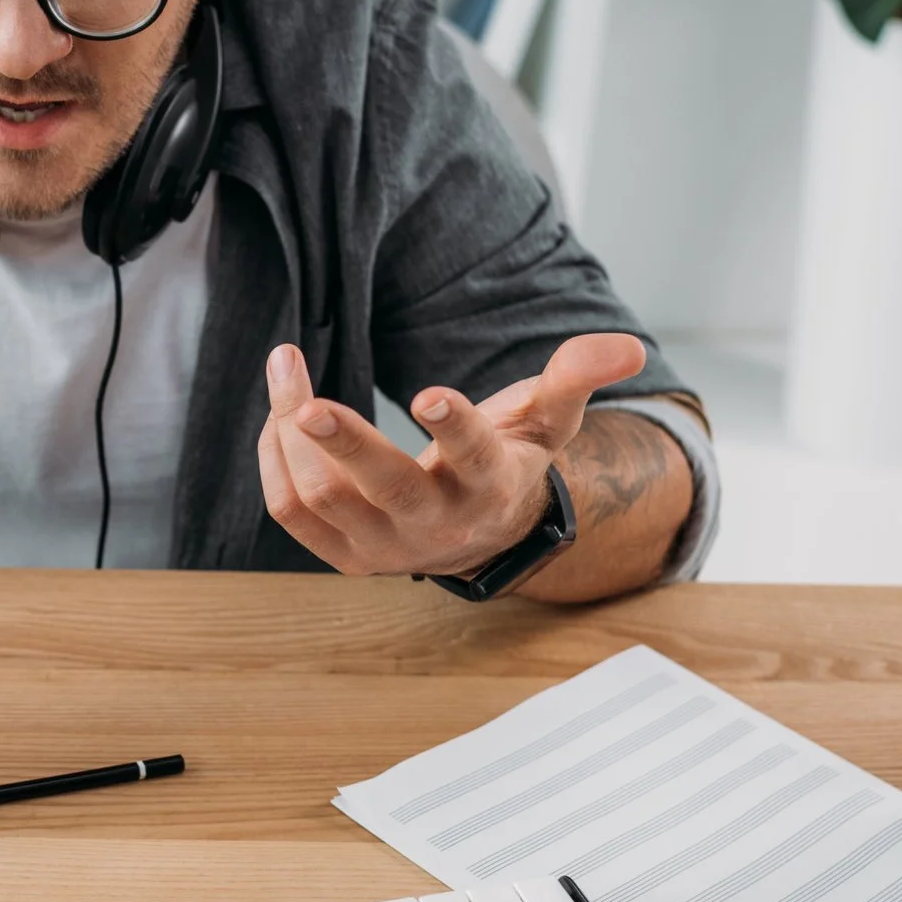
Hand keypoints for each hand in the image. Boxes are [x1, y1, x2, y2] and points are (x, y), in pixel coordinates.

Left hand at [257, 334, 645, 577]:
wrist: (478, 535)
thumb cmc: (507, 460)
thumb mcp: (547, 419)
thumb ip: (575, 377)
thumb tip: (628, 345)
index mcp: (489, 487)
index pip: (474, 460)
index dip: (453, 427)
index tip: (428, 393)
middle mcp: (436, 524)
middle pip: (383, 489)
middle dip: (344, 443)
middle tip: (306, 401)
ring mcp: (384, 547)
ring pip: (323, 497)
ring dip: (294, 435)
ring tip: (287, 371)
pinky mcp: (344, 556)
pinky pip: (292, 511)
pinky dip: (274, 461)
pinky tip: (277, 414)